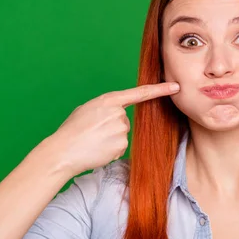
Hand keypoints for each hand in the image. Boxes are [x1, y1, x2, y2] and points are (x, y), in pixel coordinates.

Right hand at [48, 82, 180, 175]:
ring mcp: (121, 129)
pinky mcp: (122, 145)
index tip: (175, 86)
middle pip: (124, 120)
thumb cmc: (72, 130)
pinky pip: (120, 147)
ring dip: (111, 139)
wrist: (63, 151)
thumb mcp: (87, 110)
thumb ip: (106, 108)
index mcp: (108, 101)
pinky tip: (97, 150)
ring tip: (93, 141)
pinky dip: (110, 150)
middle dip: (111, 127)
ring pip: (122, 134)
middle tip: (93, 132)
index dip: (160, 90)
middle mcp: (118, 113)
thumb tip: (117, 114)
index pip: (140, 93)